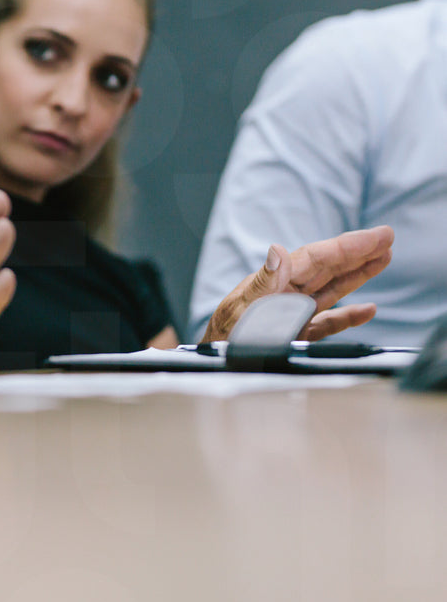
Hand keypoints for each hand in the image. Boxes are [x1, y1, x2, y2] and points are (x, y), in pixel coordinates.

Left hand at [202, 225, 394, 341]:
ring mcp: (291, 314)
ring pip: (331, 289)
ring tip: (383, 258)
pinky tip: (368, 309)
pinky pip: (326, 321)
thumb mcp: (240, 310)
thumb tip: (278, 251)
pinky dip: (348, 315)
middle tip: (387, 237)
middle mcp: (284, 294)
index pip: (316, 258)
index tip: (375, 236)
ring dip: (357, 274)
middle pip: (327, 268)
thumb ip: (263, 283)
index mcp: (273, 284)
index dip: (347, 246)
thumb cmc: (222, 340)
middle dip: (357, 252)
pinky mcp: (295, 335)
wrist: (213, 365)